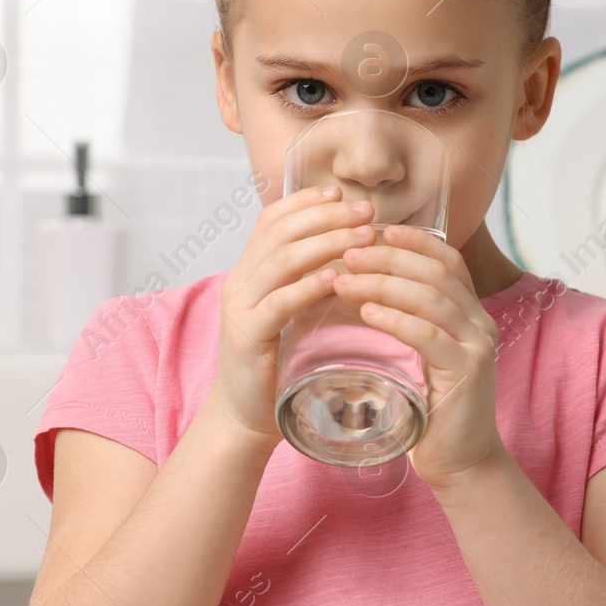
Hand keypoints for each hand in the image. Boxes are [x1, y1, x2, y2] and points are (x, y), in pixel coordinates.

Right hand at [204, 184, 377, 458]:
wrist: (246, 414)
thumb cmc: (280, 360)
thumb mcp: (296, 309)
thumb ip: (312, 277)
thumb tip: (354, 245)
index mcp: (250, 270)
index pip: (272, 219)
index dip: (306, 201)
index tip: (342, 191)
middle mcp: (240, 281)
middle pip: (280, 232)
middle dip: (326, 216)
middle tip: (366, 211)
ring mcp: (240, 308)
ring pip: (281, 260)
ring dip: (326, 244)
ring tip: (362, 237)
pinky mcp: (248, 337)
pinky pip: (278, 303)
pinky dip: (308, 286)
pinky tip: (336, 278)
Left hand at [331, 225, 505, 491]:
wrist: (461, 461)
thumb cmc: (430, 407)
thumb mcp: (420, 355)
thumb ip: (407, 322)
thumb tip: (361, 287)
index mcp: (470, 313)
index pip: (447, 259)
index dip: (413, 239)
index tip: (374, 229)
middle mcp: (479, 323)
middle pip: (436, 272)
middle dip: (389, 257)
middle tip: (348, 251)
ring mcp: (477, 347)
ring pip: (432, 298)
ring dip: (384, 283)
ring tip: (345, 279)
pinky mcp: (466, 373)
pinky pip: (429, 336)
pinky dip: (397, 319)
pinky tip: (369, 311)